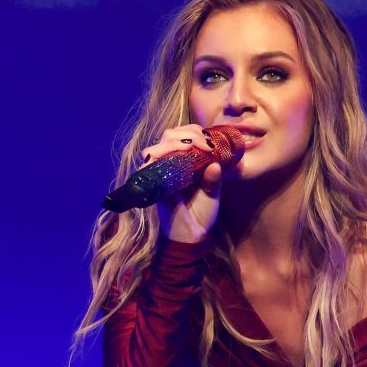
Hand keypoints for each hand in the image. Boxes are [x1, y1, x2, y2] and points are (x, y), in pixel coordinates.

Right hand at [138, 124, 226, 242]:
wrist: (191, 235)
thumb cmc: (201, 213)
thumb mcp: (213, 193)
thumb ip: (215, 178)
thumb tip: (216, 164)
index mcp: (186, 162)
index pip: (184, 135)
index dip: (196, 132)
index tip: (211, 142)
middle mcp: (171, 164)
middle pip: (170, 135)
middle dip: (187, 134)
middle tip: (204, 143)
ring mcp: (160, 173)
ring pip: (158, 146)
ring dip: (175, 142)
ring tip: (191, 146)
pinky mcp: (153, 183)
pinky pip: (149, 164)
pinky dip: (159, 156)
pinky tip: (174, 157)